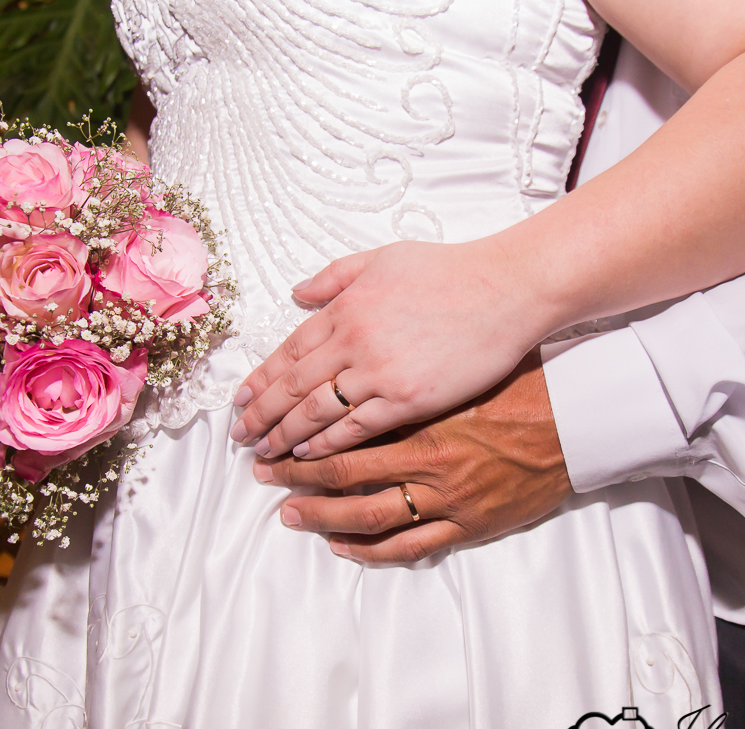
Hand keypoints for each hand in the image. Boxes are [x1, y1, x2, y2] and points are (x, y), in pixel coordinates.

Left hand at [229, 238, 555, 459]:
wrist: (505, 289)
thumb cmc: (449, 270)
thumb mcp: (382, 258)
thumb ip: (335, 276)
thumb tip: (297, 292)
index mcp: (344, 307)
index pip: (288, 350)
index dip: (260, 379)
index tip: (240, 400)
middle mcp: (353, 340)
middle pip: (292, 385)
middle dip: (261, 414)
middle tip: (239, 436)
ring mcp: (379, 372)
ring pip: (316, 411)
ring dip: (284, 434)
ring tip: (263, 452)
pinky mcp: (407, 399)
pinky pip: (355, 428)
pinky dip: (326, 443)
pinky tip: (306, 454)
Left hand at [254, 352, 572, 563]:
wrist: (577, 419)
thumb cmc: (517, 380)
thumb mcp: (456, 356)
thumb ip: (405, 353)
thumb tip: (364, 336)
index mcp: (422, 414)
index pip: (343, 429)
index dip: (300, 435)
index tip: (271, 435)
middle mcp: (428, 459)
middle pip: (345, 472)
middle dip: (296, 475)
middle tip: (262, 474)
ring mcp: (449, 497)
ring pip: (370, 515)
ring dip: (323, 517)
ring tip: (289, 515)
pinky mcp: (469, 525)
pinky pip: (410, 545)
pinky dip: (371, 550)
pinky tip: (341, 545)